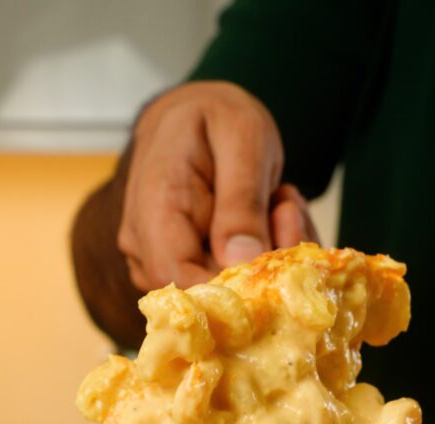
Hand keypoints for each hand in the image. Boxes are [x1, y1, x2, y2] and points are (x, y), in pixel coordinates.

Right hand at [118, 82, 318, 291]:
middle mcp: (145, 248)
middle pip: (207, 294)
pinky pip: (225, 287)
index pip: (183, 282)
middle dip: (262, 266)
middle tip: (288, 210)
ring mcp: (158, 263)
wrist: (192, 116)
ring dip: (265, 262)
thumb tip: (241, 262)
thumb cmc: (214, 118)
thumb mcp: (242, 139)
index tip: (278, 258)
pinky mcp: (180, 272)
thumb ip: (242, 202)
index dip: (234, 289)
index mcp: (155, 210)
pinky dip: (260, 262)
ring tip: (278, 206)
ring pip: (221, 296)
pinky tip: (269, 221)